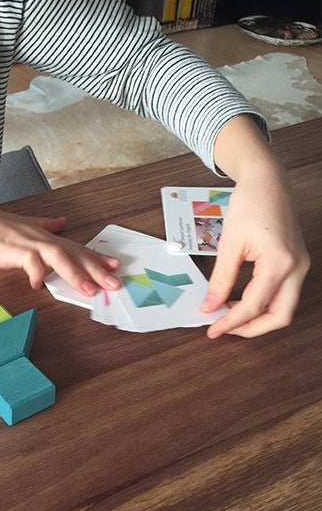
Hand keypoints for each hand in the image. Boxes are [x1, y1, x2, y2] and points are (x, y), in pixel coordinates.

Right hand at [0, 192, 120, 295]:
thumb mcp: (24, 225)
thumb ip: (45, 225)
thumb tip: (64, 221)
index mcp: (44, 235)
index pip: (76, 247)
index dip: (96, 257)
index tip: (115, 266)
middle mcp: (40, 238)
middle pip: (74, 253)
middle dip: (96, 269)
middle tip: (116, 283)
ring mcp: (26, 243)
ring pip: (58, 257)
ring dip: (75, 274)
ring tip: (90, 291)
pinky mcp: (11, 250)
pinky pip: (28, 262)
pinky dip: (35, 274)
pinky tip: (38, 286)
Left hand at [200, 168, 309, 337]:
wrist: (268, 180)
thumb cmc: (250, 204)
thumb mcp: (229, 244)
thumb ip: (220, 280)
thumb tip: (209, 306)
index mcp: (280, 262)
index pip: (254, 306)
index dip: (231, 322)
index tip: (212, 330)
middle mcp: (297, 267)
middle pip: (279, 317)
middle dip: (251, 328)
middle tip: (223, 328)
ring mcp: (301, 266)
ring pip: (284, 308)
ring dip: (258, 318)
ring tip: (228, 314)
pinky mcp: (297, 263)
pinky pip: (283, 294)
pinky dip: (263, 304)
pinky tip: (239, 300)